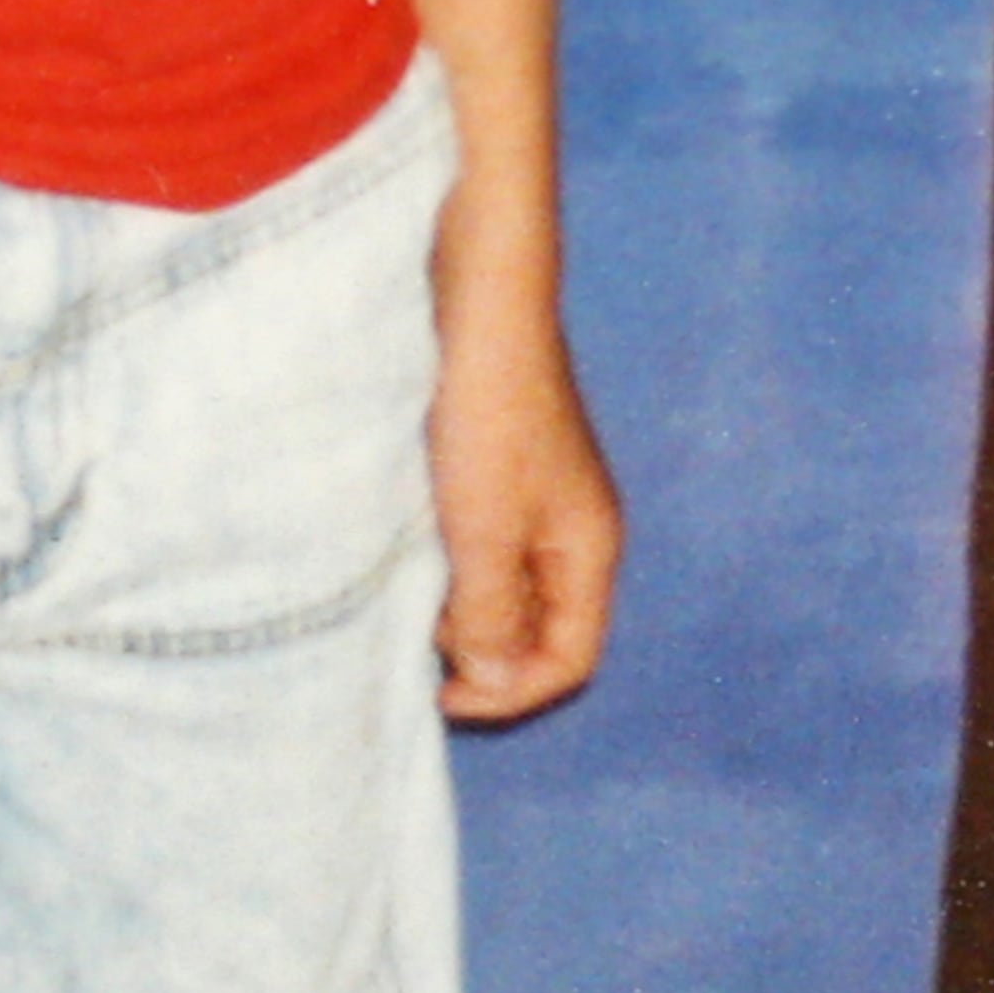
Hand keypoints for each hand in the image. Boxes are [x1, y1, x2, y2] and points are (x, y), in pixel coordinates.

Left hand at [428, 298, 624, 723]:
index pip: (569, 659)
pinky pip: (480, 542)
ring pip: (502, 586)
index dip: (510, 692)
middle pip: (537, 628)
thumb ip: (490, 614)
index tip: (438, 691)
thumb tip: (495, 683)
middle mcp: (571, 530)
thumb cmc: (488, 412)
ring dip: (457, 602)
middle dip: (481, 648)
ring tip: (405, 588)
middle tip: (414, 635)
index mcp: (588, 550)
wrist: (478, 299)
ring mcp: (536, 497)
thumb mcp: (483, 530)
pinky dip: (446, 558)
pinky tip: (404, 543)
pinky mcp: (499, 468)